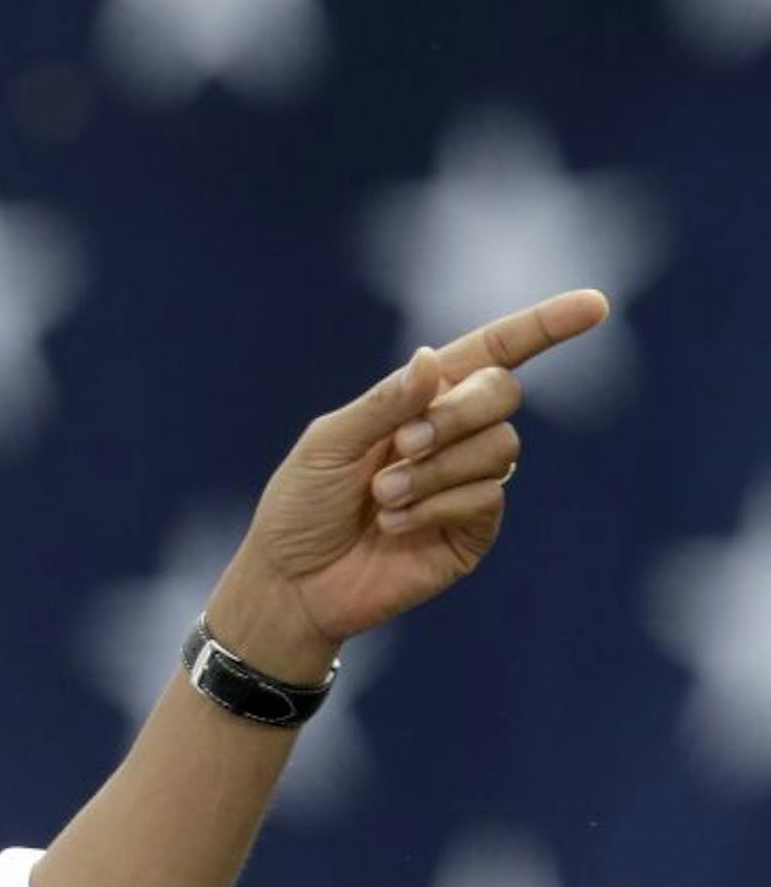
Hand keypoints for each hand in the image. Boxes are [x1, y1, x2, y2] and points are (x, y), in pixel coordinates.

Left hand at [210, 290, 608, 673]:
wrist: (292, 580)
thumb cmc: (301, 504)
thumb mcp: (329, 443)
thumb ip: (384, 403)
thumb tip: (433, 357)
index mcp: (419, 399)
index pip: (493, 354)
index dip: (545, 327)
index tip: (595, 305)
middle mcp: (452, 435)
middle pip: (503, 392)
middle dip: (458, 413)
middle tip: (403, 445)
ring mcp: (468, 483)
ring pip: (500, 448)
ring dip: (436, 469)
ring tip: (383, 496)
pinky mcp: (474, 530)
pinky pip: (488, 497)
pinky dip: (438, 505)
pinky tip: (395, 524)